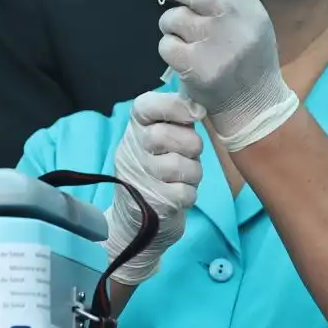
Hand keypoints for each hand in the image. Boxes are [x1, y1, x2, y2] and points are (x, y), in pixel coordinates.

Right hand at [106, 90, 203, 284]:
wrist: (138, 221)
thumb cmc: (158, 171)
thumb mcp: (162, 140)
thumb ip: (177, 121)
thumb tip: (198, 105)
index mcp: (135, 129)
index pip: (145, 106)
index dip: (173, 106)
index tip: (195, 114)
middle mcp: (130, 150)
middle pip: (162, 136)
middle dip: (189, 145)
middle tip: (192, 153)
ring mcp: (137, 178)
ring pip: (177, 166)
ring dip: (193, 172)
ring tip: (186, 177)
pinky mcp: (150, 204)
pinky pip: (183, 192)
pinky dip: (190, 194)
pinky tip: (180, 194)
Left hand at [149, 0, 298, 150]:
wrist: (254, 104)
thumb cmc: (248, 56)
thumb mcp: (249, 18)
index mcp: (249, 6)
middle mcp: (234, 22)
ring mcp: (216, 45)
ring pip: (175, 19)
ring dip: (169, 23)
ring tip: (179, 33)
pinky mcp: (198, 68)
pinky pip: (168, 46)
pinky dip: (169, 48)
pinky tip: (181, 56)